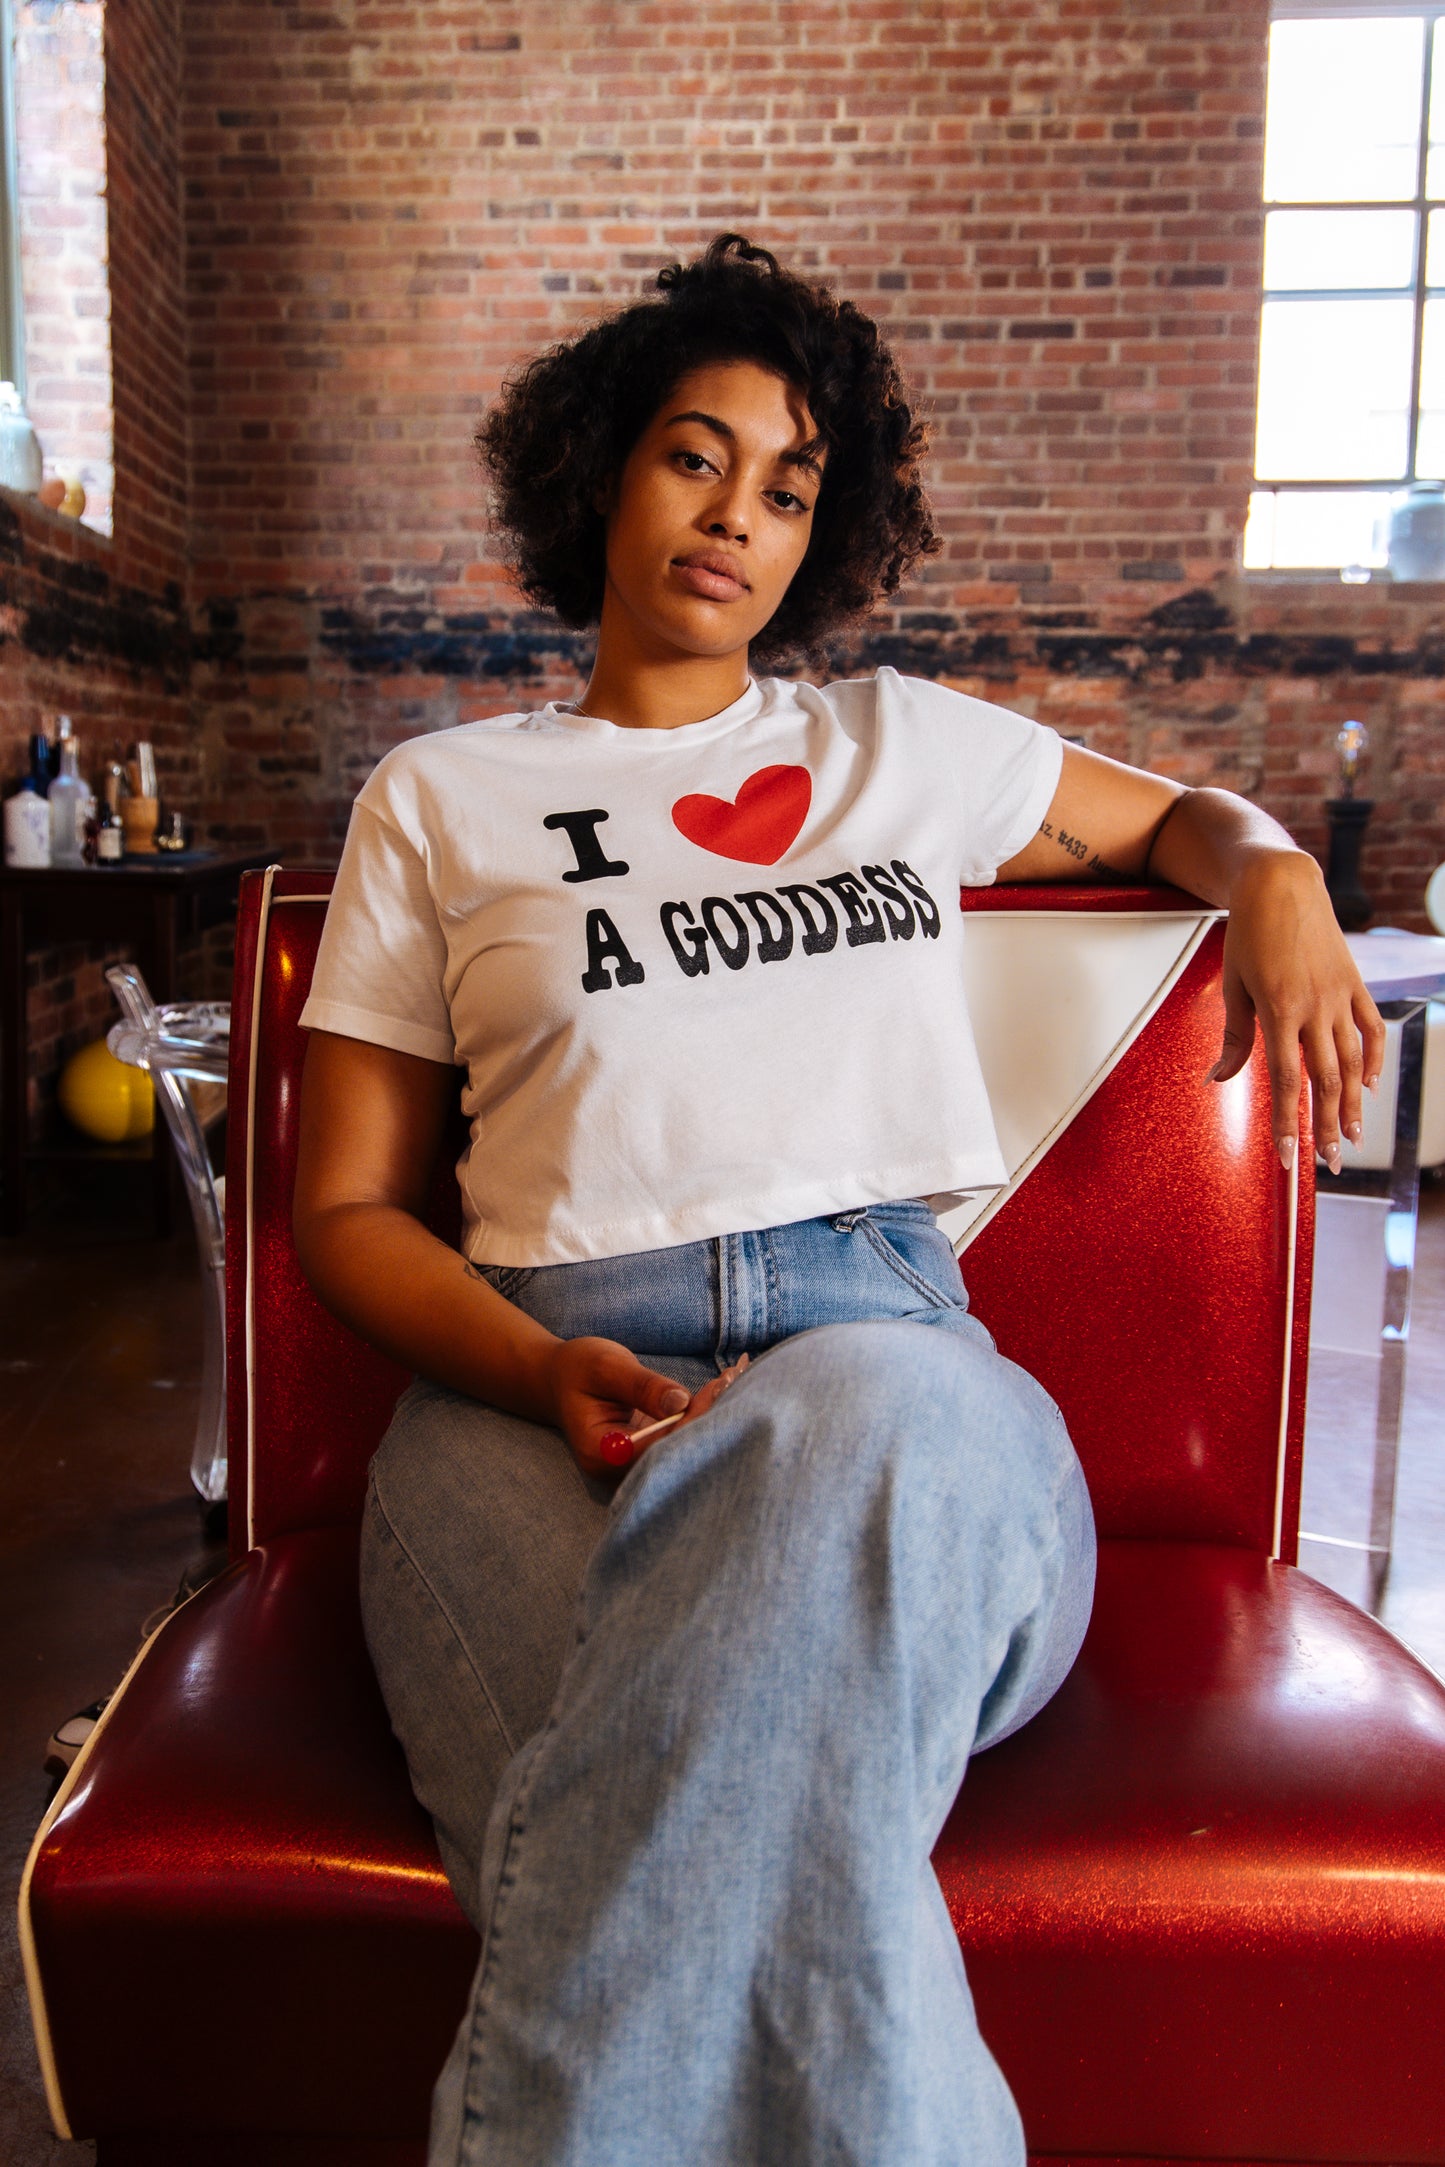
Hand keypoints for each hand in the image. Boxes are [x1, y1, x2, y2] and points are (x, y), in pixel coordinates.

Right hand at [545, 1338, 747, 1476]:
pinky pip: (679, 1437)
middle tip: (734, 1378)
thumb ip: (642, 1386)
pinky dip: (701, 1414)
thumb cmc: (578, 1368)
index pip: (659, 1448)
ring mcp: (635, 1463)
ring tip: (733, 1377)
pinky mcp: (648, 1450)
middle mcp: (620, 1467)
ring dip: (710, 1415)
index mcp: (604, 1453)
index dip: (693, 1421)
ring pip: (682, 1447)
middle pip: (676, 1453)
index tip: (719, 1387)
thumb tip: (681, 1401)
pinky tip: (722, 1387)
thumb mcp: (607, 1368)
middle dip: (710, 1418)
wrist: (558, 1378)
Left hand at [1210, 850, 1384, 1174]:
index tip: (1287, 1157)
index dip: (1288, 1123)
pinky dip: (1374, 1059)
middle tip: (1329, 1163)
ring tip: (1353, 1139)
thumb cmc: (1248, 933)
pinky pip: (1371, 1028)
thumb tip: (1218, 1080)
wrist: (1281, 883)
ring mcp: (1340, 995)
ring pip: (1353, 1061)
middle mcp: (1315, 1007)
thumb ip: (1234, 1037)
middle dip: (1327, 1127)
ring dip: (1354, 1105)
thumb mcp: (1233, 985)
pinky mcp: (1355, 983)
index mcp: (1279, 1010)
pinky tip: (1370, 1086)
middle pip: (1326, 1080)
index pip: (1286, 1081)